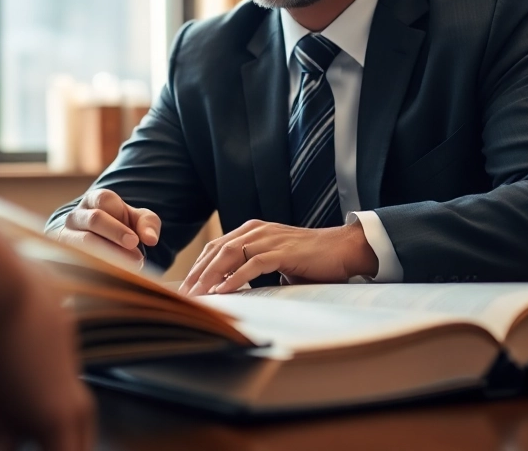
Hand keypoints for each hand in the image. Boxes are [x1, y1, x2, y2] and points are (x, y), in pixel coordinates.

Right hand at [49, 189, 159, 267]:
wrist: (96, 240)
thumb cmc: (120, 226)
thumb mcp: (136, 220)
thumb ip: (147, 224)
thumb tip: (151, 239)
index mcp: (95, 199)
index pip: (104, 201)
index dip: (119, 222)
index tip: (134, 242)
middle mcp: (77, 215)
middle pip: (93, 219)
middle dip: (115, 236)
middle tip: (135, 258)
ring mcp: (65, 233)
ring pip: (81, 242)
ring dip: (105, 256)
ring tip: (126, 270)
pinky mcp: (59, 253)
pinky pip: (71, 260)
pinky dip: (90, 269)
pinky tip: (106, 279)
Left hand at [178, 220, 378, 295]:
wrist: (342, 250)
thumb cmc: (311, 260)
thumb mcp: (276, 261)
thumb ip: (255, 267)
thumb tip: (233, 286)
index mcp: (253, 231)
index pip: (217, 247)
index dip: (199, 266)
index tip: (185, 287)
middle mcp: (257, 231)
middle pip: (218, 250)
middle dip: (198, 273)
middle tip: (184, 295)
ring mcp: (270, 239)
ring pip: (230, 255)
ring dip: (211, 276)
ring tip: (198, 295)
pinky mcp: (282, 251)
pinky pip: (252, 265)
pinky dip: (235, 278)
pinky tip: (222, 291)